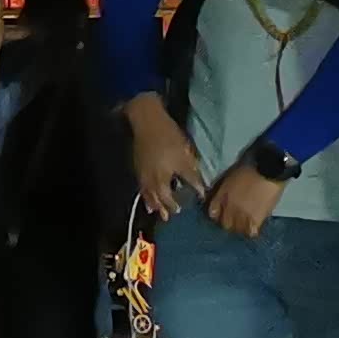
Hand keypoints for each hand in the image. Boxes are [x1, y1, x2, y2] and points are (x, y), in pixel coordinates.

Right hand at [124, 98, 206, 219]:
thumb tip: (201, 193)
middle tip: (167, 216)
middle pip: (155, 199)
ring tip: (155, 211)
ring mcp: (141, 174)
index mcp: (162, 181)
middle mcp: (149, 181)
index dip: (175, 206)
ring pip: (146, 194)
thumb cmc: (169, 138)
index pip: (169, 200)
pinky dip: (144, 193)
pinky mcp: (137, 166)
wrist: (147, 121)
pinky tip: (147, 192)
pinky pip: (140, 185)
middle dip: (162, 208)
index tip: (180, 211)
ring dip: (151, 203)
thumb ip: (192, 177)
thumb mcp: (185, 157)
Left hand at [203, 163, 286, 239]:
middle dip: (230, 222)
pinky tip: (256, 226)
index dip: (218, 215)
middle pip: (224, 224)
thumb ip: (226, 190)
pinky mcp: (256, 219)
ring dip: (242, 227)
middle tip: (237, 219)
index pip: (213, 213)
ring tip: (248, 223)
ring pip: (237, 230)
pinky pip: (251, 232)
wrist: (268, 167)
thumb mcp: (231, 176)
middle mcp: (228, 207)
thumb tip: (225, 197)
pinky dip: (253, 230)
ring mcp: (241, 215)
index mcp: (221, 195)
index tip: (223, 214)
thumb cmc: (250, 167)